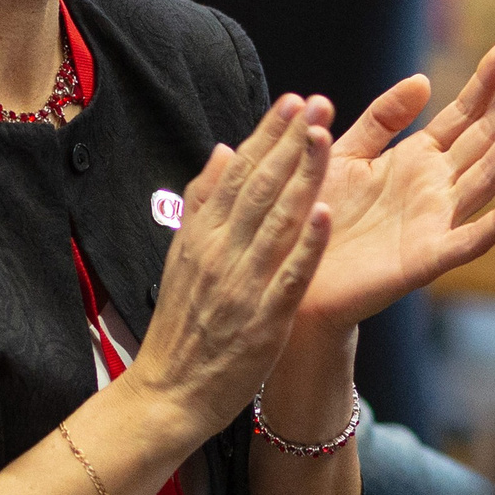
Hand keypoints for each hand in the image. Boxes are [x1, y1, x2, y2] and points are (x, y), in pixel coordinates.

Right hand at [119, 95, 335, 443]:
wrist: (168, 393)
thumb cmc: (181, 326)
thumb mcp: (182, 257)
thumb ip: (202, 204)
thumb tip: (223, 150)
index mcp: (201, 235)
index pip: (237, 173)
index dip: (267, 135)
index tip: (293, 101)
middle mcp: (219, 253)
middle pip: (258, 187)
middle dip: (290, 142)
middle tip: (317, 101)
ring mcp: (240, 285)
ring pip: (275, 221)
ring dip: (302, 176)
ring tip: (325, 136)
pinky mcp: (262, 319)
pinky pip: (287, 275)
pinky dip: (305, 244)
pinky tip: (324, 212)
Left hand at [290, 42, 494, 332]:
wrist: (295, 275)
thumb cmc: (320, 216)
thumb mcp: (345, 154)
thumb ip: (381, 119)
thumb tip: (423, 79)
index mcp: (417, 159)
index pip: (463, 113)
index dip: (488, 80)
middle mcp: (436, 187)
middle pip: (487, 137)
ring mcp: (436, 222)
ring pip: (486, 178)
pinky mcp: (425, 260)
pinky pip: (469, 240)